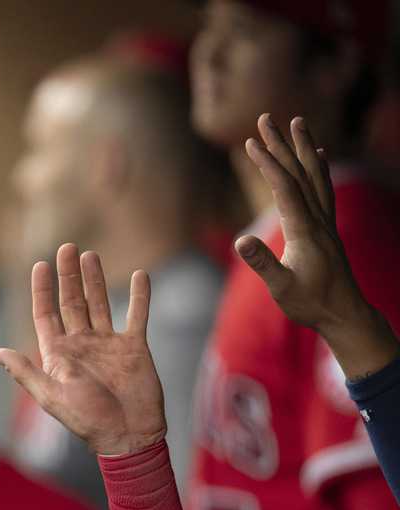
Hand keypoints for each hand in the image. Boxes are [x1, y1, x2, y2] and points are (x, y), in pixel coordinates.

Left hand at [0, 244, 165, 453]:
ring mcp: (108, 344)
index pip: (46, 314)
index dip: (41, 290)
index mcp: (58, 354)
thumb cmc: (87, 420)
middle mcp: (81, 344)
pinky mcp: (134, 347)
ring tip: (89, 255)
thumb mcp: (51, 396)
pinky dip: (140, 296)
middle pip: (72, 302)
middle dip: (68, 276)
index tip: (40, 264)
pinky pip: (137, 315)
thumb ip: (26, 371)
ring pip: (100, 303)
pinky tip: (140, 275)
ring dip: (95, 279)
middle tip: (67, 247)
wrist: (129, 435)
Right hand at [239, 113, 398, 378]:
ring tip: (296, 122)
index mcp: (305, 230)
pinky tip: (317, 155)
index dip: (267, 163)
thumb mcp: (281, 288)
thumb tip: (241, 240)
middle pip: (299, 172)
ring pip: (314, 175)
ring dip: (303, 147)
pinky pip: (324, 188)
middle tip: (266, 118)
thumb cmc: (310, 304)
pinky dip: (318, 167)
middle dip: (281, 144)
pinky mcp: (327, 227)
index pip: (284, 188)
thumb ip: (263, 263)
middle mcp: (319, 219)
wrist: (344, 313)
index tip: (250, 142)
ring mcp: (326, 221)